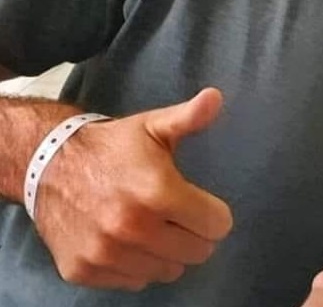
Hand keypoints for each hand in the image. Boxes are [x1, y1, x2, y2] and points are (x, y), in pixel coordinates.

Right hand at [34, 88, 232, 290]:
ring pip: (167, 272)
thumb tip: (216, 97)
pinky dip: (137, 267)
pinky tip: (128, 242)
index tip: (203, 206)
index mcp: (157, 191)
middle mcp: (131, 227)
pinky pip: (133, 282)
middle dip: (195, 235)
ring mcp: (105, 253)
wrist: (48, 164)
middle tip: (180, 218)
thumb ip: (190, 117)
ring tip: (155, 228)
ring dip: (168, 254)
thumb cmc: (111, 146)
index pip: (215, 225)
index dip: (215, 215)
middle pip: (197, 252)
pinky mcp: (83, 270)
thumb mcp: (153, 126)